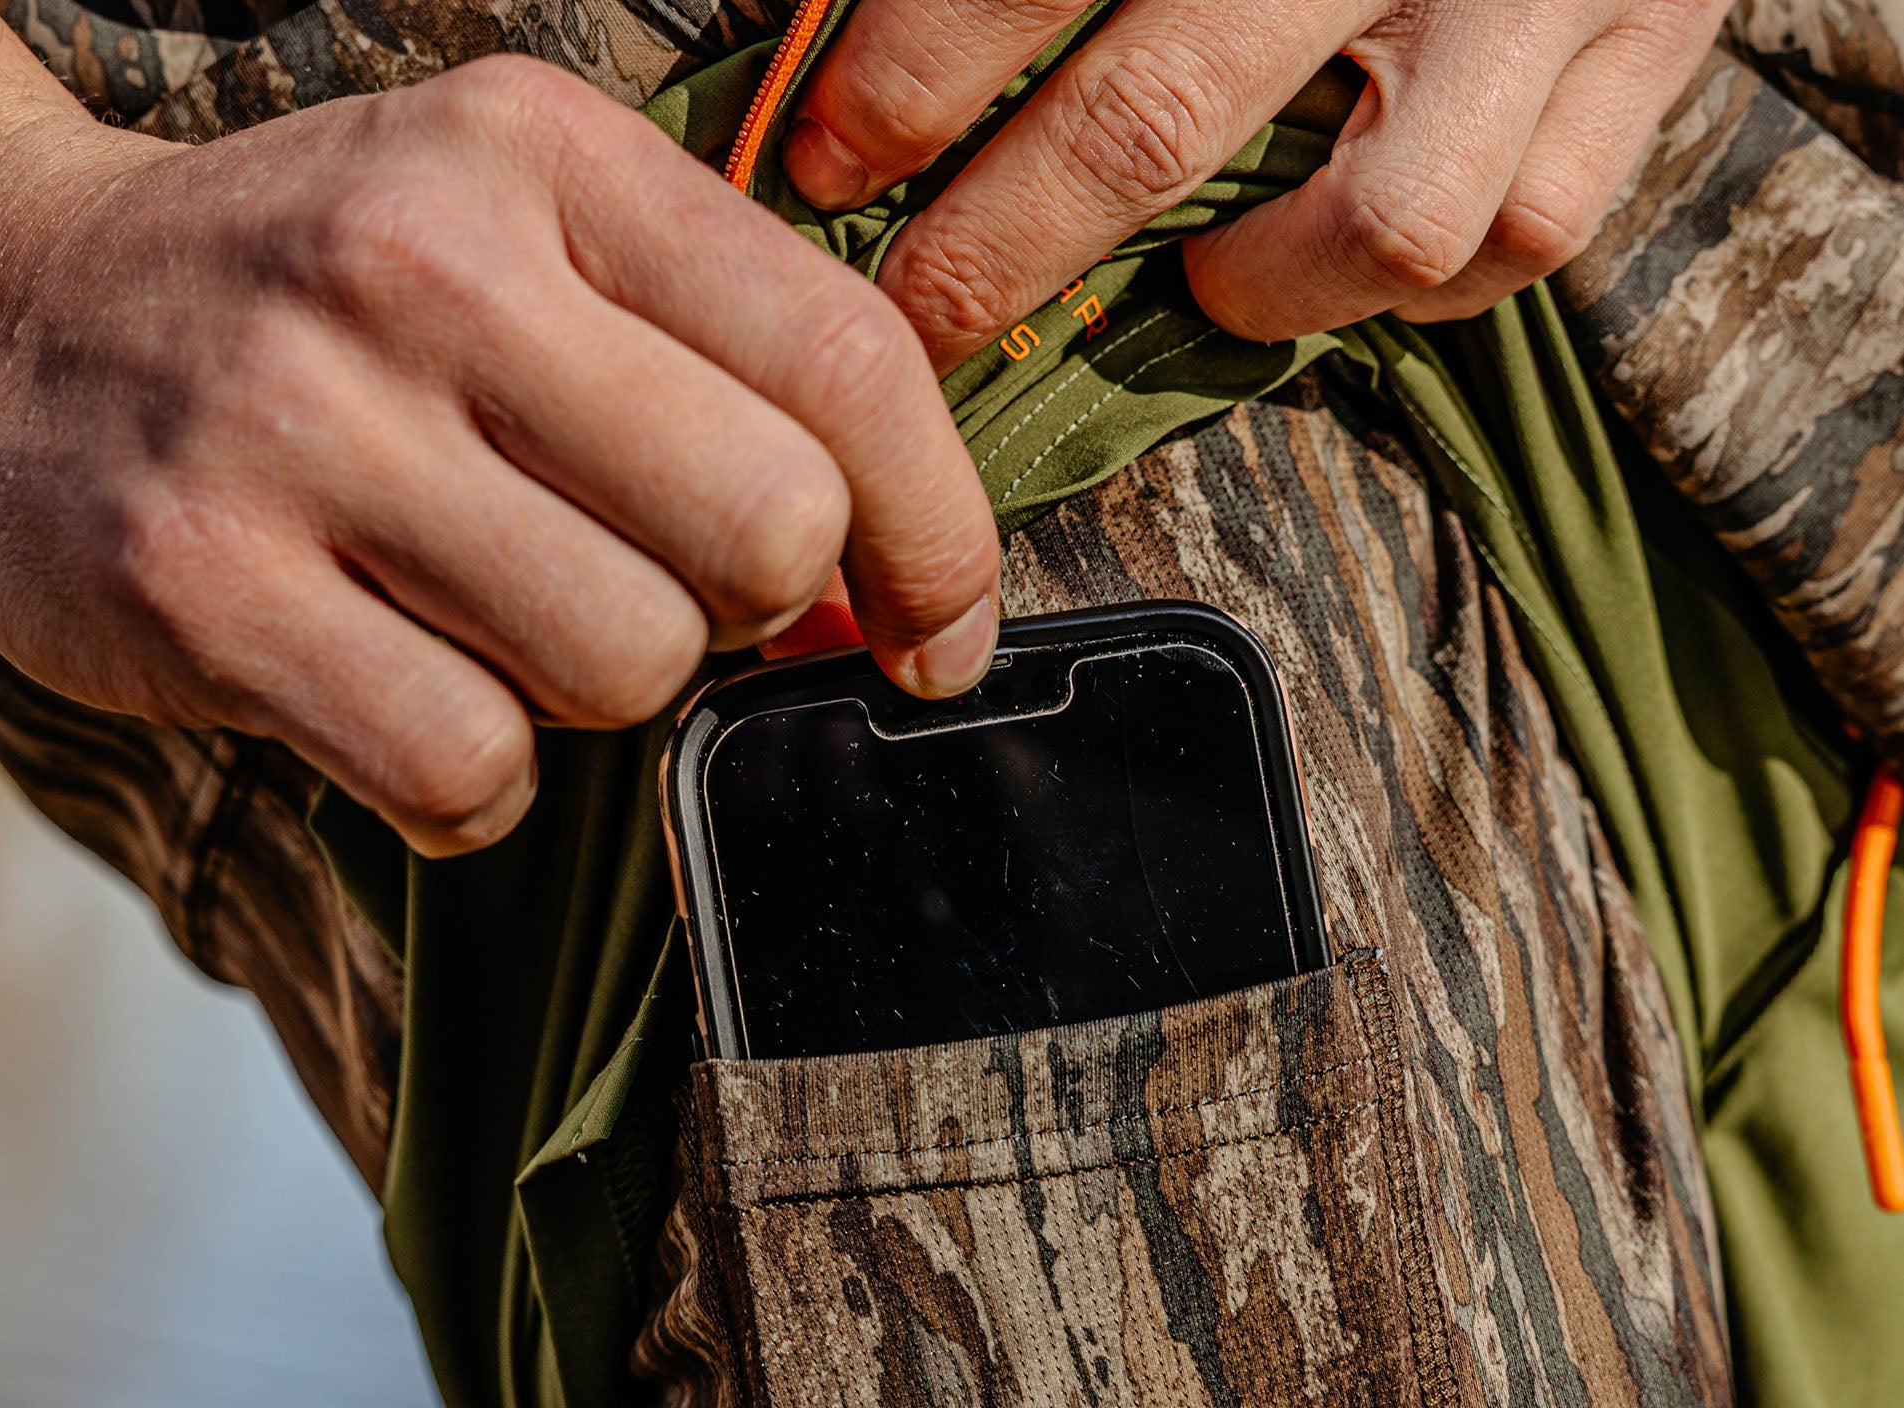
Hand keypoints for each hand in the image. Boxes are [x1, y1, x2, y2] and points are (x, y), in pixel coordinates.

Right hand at [0, 32, 999, 855]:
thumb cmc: (311, 298)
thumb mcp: (516, 234)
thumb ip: (713, 366)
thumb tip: (881, 581)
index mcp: (543, 161)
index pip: (847, 363)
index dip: (939, 536)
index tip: (937, 630)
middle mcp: (428, 271)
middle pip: (763, 535)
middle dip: (749, 614)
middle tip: (655, 590)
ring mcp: (306, 434)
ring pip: (626, 667)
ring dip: (595, 691)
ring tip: (489, 621)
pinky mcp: (208, 593)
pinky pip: (468, 771)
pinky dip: (471, 780)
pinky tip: (403, 696)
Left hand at [782, 0, 1725, 369]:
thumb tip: (870, 15)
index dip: (912, 71)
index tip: (826, 157)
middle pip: (1155, 112)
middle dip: (1004, 242)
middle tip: (924, 308)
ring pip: (1388, 222)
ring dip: (1261, 287)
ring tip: (1198, 282)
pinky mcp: (1651, 38)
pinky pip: (1518, 233)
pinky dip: (1425, 287)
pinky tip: (1351, 260)